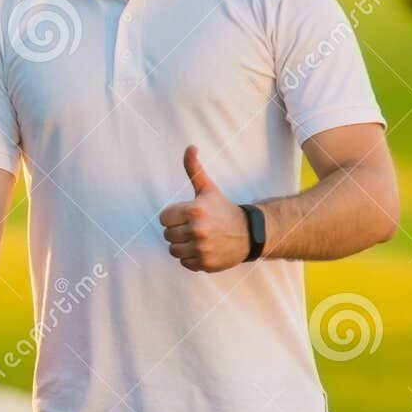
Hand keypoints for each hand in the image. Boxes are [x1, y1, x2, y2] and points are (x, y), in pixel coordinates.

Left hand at [159, 145, 250, 272]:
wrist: (249, 233)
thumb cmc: (223, 209)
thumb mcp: (208, 188)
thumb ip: (194, 169)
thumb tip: (190, 147)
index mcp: (194, 211)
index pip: (163, 218)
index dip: (174, 216)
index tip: (187, 215)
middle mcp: (197, 231)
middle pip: (167, 235)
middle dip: (178, 230)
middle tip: (194, 226)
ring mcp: (201, 249)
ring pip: (174, 250)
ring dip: (182, 245)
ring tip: (197, 238)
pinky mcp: (205, 264)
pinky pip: (184, 263)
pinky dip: (191, 258)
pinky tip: (203, 249)